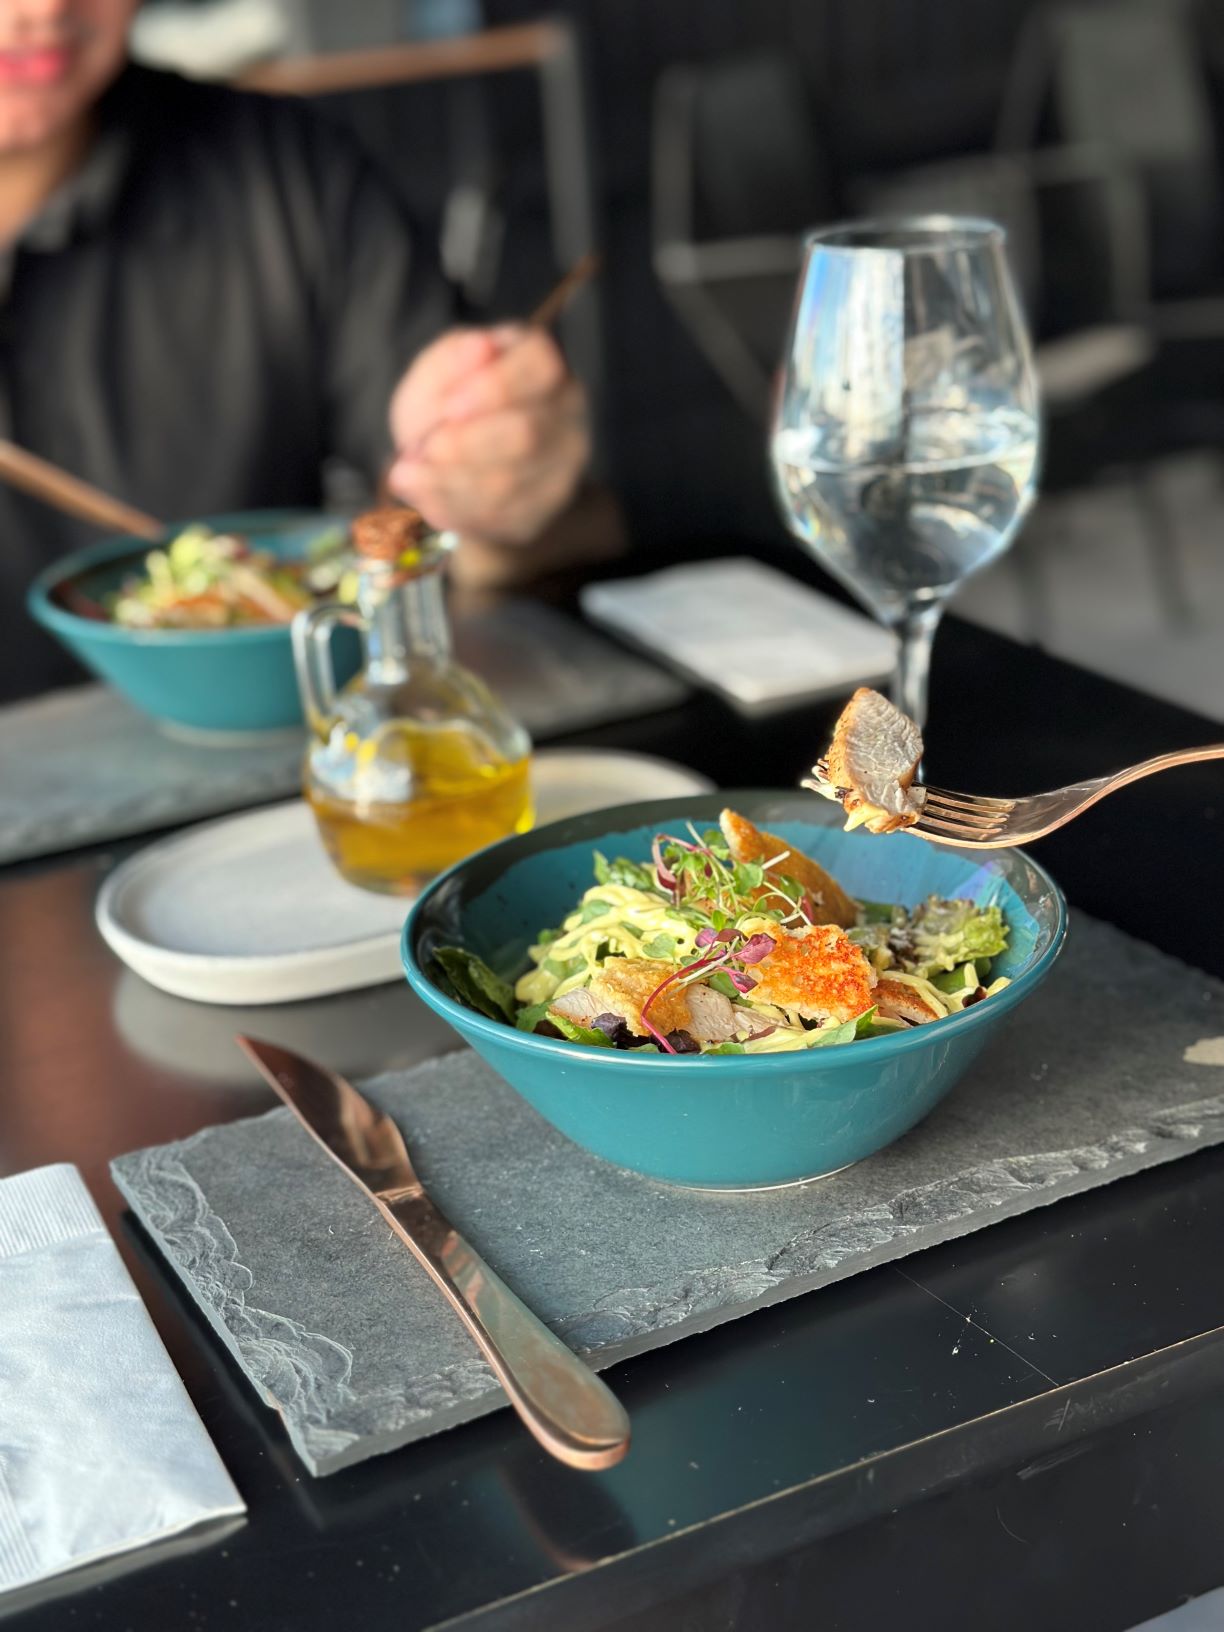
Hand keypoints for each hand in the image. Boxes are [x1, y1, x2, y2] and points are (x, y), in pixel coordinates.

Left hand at [386, 326, 588, 544]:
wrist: (459, 463)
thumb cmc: (449, 405)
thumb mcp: (437, 373)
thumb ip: (452, 360)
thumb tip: (479, 347)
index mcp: (541, 363)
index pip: (540, 367)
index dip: (496, 387)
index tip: (450, 407)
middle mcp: (566, 411)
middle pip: (526, 434)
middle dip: (465, 446)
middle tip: (423, 449)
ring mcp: (564, 463)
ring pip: (510, 483)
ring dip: (449, 482)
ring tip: (407, 475)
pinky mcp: (547, 505)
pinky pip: (501, 517)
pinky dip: (455, 508)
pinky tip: (426, 497)